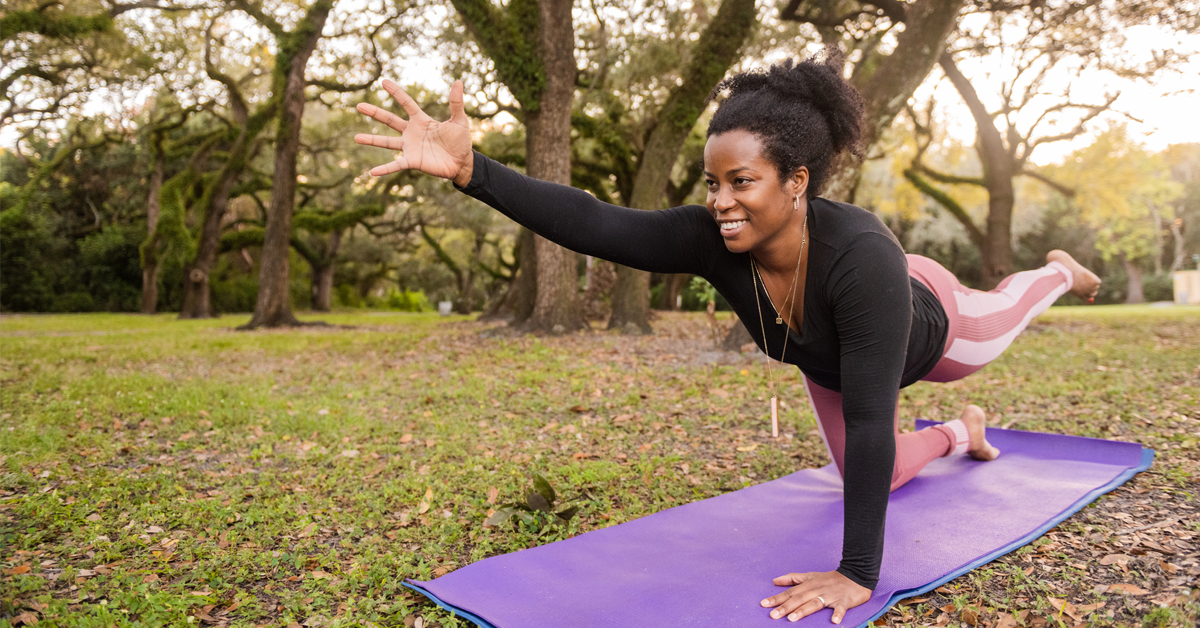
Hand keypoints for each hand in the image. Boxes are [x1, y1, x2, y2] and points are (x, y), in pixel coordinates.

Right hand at [354, 79, 473, 184]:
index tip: (383, 82)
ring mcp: (410, 147)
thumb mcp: (459, 120)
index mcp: (421, 120)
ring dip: (372, 140)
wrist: (463, 162)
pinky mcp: (412, 161)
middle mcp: (412, 132)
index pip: (406, 103)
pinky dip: (384, 169)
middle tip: (359, 106)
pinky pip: (396, 165)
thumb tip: (458, 82)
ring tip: (356, 138)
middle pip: (390, 120)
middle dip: (375, 113)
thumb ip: (456, 103)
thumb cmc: (460, 141)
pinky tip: (372, 173)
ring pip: (387, 142)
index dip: (396, 93)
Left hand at [760, 570, 871, 623]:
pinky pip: (841, 608)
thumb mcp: (810, 576)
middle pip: (799, 599)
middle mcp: (817, 590)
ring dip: (803, 611)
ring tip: (792, 619)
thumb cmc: (830, 578)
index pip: (790, 592)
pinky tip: (834, 621)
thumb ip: (792, 579)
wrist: (856, 575)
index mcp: (809, 585)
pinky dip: (838, 614)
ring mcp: (830, 595)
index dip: (777, 598)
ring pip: (815, 603)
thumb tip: (775, 581)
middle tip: (773, 615)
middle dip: (785, 607)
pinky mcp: (844, 601)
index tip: (763, 604)